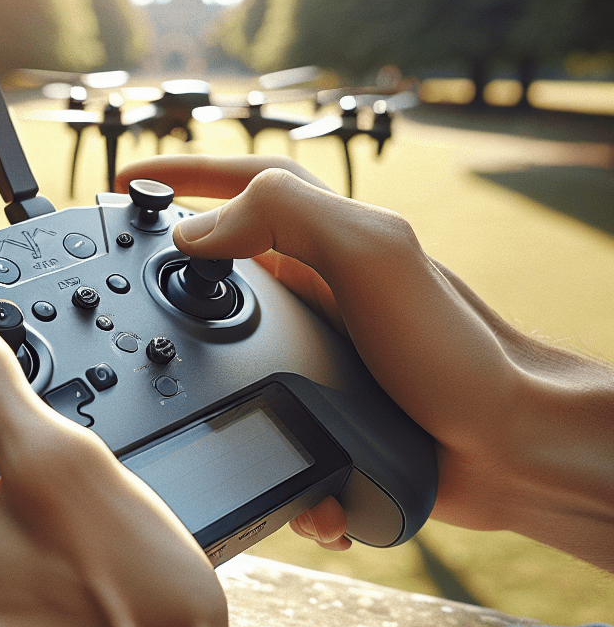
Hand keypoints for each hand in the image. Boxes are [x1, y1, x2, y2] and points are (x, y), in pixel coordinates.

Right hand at [116, 155, 613, 561]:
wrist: (505, 447)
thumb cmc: (454, 351)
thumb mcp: (372, 256)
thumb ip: (288, 217)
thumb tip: (195, 232)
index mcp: (324, 239)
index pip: (238, 186)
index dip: (179, 176)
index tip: (124, 184)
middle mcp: (318, 287)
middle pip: (223, 260)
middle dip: (169, 270)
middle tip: (121, 283)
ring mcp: (319, 347)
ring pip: (232, 344)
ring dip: (199, 367)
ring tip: (165, 386)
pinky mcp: (322, 404)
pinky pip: (262, 409)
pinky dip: (244, 431)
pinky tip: (242, 450)